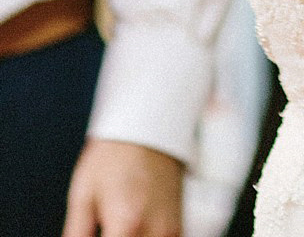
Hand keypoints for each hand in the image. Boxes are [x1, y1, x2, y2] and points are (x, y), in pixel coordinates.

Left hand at [63, 140, 183, 236]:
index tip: (96, 236)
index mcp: (126, 224)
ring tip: (116, 232)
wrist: (147, 126)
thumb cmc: (113, 157)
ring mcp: (170, 230)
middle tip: (104, 232)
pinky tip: (132, 235)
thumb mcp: (84, 196)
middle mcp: (154, 231)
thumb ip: (76, 235)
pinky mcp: (178, 226)